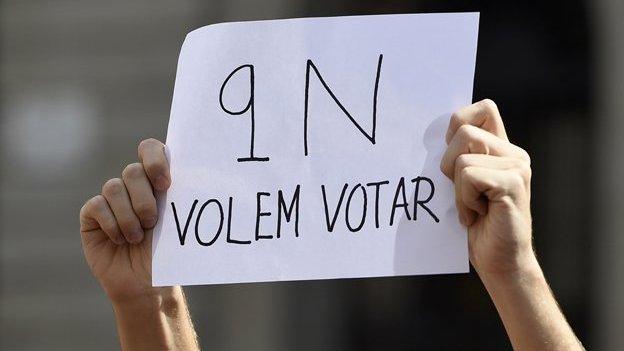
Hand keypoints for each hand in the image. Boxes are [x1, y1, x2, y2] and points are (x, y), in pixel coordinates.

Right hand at [79, 138, 170, 302]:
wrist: (148, 285)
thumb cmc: (168, 253)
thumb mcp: (177, 223)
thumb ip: (179, 197)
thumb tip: (193, 176)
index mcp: (157, 180)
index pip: (151, 150)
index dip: (155, 160)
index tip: (166, 184)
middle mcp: (134, 186)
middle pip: (133, 171)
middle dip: (144, 199)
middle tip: (153, 222)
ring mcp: (112, 199)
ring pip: (114, 187)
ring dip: (129, 216)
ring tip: (137, 238)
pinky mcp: (92, 215)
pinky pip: (97, 206)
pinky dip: (112, 224)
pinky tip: (121, 240)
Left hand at [440, 99, 534, 277]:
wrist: (498, 262)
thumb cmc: (475, 226)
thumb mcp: (460, 184)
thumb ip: (456, 157)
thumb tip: (428, 137)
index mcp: (501, 149)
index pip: (482, 109)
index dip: (459, 124)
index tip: (452, 159)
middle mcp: (513, 153)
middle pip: (463, 130)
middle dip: (448, 163)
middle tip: (461, 191)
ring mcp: (517, 167)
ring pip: (462, 156)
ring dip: (457, 188)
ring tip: (473, 207)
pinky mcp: (513, 183)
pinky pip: (469, 176)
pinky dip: (465, 199)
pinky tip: (478, 215)